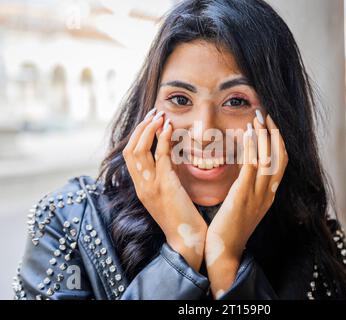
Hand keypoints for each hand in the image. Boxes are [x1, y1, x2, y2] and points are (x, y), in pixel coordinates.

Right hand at [123, 108, 206, 270]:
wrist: (188, 240)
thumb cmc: (182, 219)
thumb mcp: (169, 195)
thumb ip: (165, 177)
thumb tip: (169, 156)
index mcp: (141, 189)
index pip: (129, 157)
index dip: (137, 137)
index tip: (149, 122)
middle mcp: (141, 186)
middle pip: (129, 151)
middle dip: (140, 129)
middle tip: (154, 113)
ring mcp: (150, 186)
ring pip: (139, 151)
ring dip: (149, 130)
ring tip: (159, 116)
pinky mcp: (165, 186)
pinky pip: (160, 156)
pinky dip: (163, 139)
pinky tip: (169, 128)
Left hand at [205, 112, 287, 297]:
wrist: (224, 252)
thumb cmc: (230, 230)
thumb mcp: (245, 207)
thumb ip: (248, 190)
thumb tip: (245, 171)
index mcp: (268, 196)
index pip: (281, 163)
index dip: (278, 142)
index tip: (270, 125)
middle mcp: (267, 194)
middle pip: (279, 157)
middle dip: (274, 133)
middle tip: (265, 115)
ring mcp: (258, 195)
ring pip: (268, 158)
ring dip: (264, 135)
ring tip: (257, 118)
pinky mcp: (243, 196)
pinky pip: (251, 167)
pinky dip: (252, 148)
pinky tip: (248, 134)